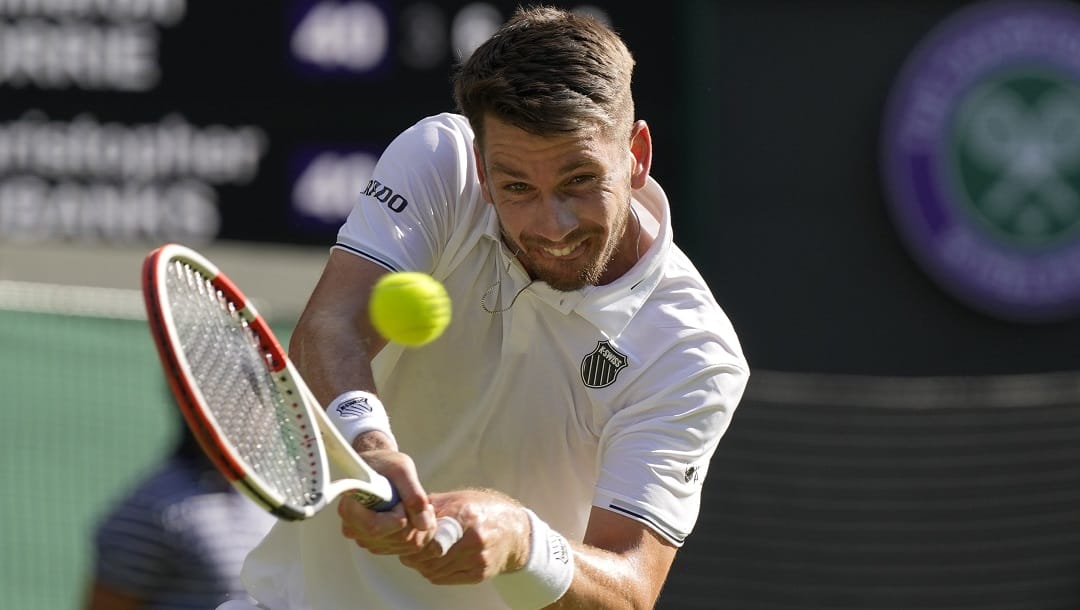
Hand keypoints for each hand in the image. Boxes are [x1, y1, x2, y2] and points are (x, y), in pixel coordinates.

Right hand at [337, 447, 437, 554]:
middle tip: (418, 500)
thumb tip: (423, 524)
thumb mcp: (402, 470)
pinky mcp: (379, 544)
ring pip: (405, 545)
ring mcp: (366, 539)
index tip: (402, 501)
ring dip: (420, 526)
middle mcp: (354, 529)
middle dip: (415, 520)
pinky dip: (419, 533)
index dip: (398, 517)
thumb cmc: (386, 464)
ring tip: (417, 504)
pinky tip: (415, 514)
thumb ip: (414, 495)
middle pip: (395, 539)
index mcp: (350, 509)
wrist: (379, 467)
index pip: (375, 528)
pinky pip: (407, 548)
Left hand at [398, 488, 530, 584]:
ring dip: (420, 565)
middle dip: (412, 554)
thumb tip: (404, 510)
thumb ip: (433, 505)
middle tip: (406, 549)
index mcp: (466, 514)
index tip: (405, 537)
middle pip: (428, 556)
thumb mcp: (460, 498)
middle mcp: (473, 538)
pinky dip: (433, 572)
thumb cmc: (483, 510)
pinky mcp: (480, 574)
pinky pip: (444, 578)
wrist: (515, 531)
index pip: (428, 535)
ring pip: (433, 570)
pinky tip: (434, 562)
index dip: (412, 539)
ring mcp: (478, 558)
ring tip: (419, 555)